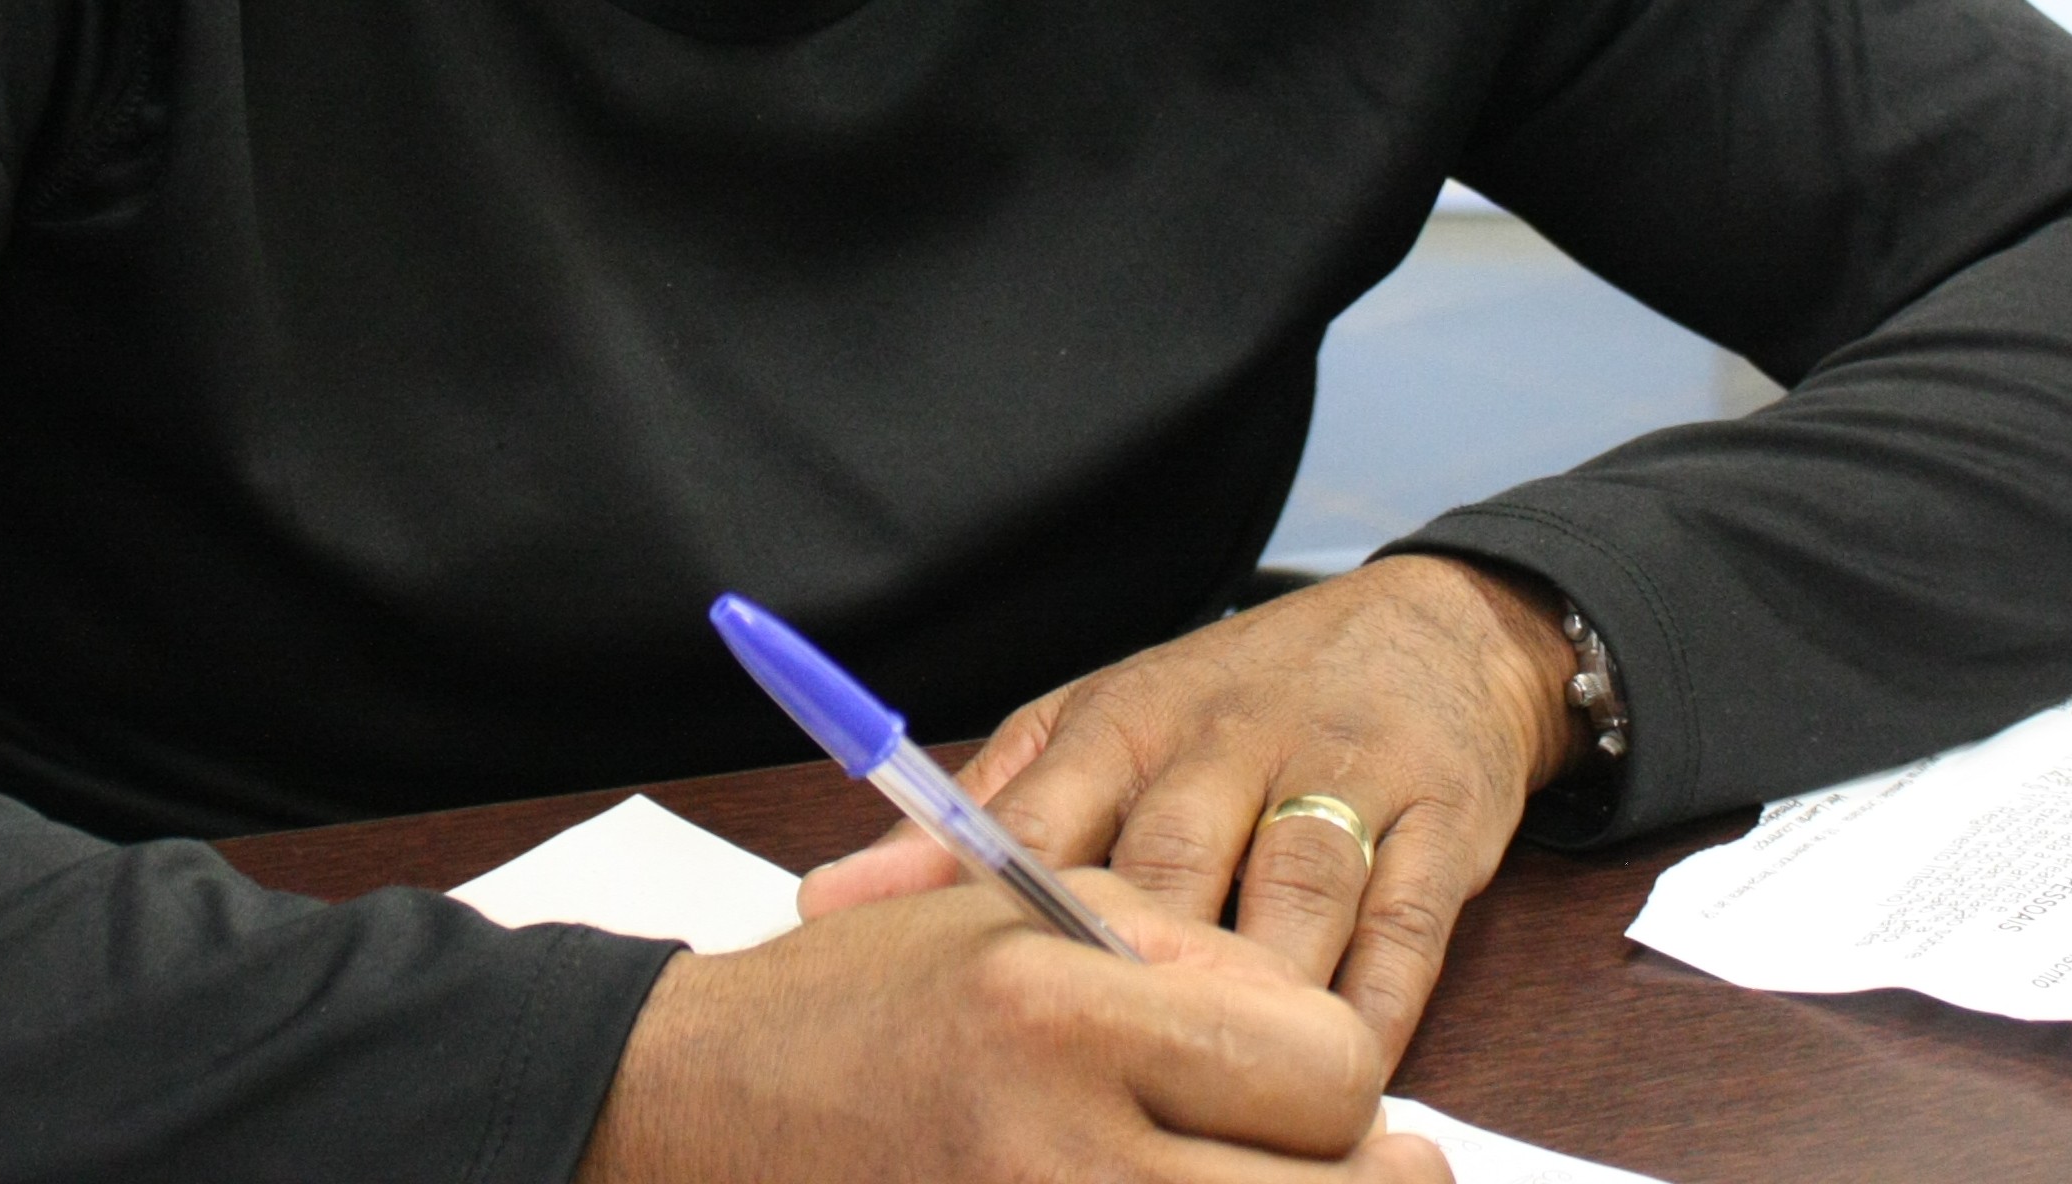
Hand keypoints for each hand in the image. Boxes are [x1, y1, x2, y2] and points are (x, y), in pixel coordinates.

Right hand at [578, 868, 1449, 1182]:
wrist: (713, 1104)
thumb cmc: (878, 996)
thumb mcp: (1034, 914)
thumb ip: (1200, 961)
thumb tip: (1337, 1047)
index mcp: (1068, 1018)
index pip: (1331, 1070)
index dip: (1337, 1070)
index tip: (1309, 1072)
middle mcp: (1063, 1158)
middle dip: (1359, 1173)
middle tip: (1356, 1156)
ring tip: (1268, 1178)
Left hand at [800, 557, 1578, 1066]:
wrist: (1432, 632)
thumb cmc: (1234, 705)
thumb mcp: (1095, 731)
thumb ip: (977, 823)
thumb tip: (829, 903)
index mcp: (1124, 721)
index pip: (1043, 823)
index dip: (995, 922)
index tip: (955, 1014)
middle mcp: (1227, 741)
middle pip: (1166, 873)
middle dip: (1124, 984)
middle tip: (1084, 1082)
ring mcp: (1342, 774)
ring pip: (1291, 898)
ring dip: (1255, 1005)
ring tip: (1214, 1103)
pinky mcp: (1443, 817)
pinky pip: (1403, 926)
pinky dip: (1370, 1010)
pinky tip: (1341, 1076)